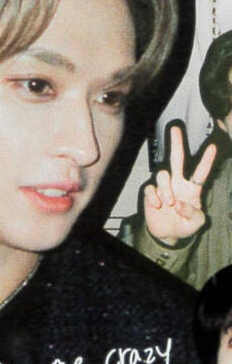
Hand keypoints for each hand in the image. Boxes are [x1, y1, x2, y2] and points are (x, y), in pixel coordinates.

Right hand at [143, 126, 216, 246]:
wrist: (167, 234)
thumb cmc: (184, 225)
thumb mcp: (196, 223)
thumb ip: (194, 214)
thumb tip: (180, 203)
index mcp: (192, 189)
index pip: (200, 173)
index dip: (206, 161)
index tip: (213, 147)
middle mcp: (177, 184)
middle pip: (176, 160)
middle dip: (177, 143)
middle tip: (176, 129)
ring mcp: (163, 188)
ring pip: (162, 175)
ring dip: (165, 189)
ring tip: (168, 203)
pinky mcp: (151, 194)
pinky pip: (150, 188)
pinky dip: (153, 196)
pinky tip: (157, 205)